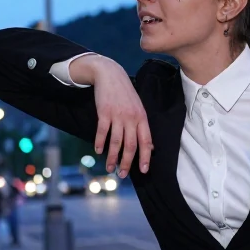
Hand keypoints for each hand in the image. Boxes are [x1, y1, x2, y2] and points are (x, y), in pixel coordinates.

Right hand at [74, 55, 152, 177]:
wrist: (110, 74)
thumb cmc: (125, 93)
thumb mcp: (139, 108)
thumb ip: (143, 127)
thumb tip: (151, 146)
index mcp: (142, 118)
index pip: (146, 141)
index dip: (145, 157)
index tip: (144, 170)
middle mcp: (131, 118)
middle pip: (130, 145)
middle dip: (127, 162)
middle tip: (123, 174)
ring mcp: (117, 115)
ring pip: (116, 142)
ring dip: (112, 157)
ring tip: (109, 167)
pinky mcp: (104, 112)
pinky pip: (103, 131)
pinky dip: (100, 143)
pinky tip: (98, 150)